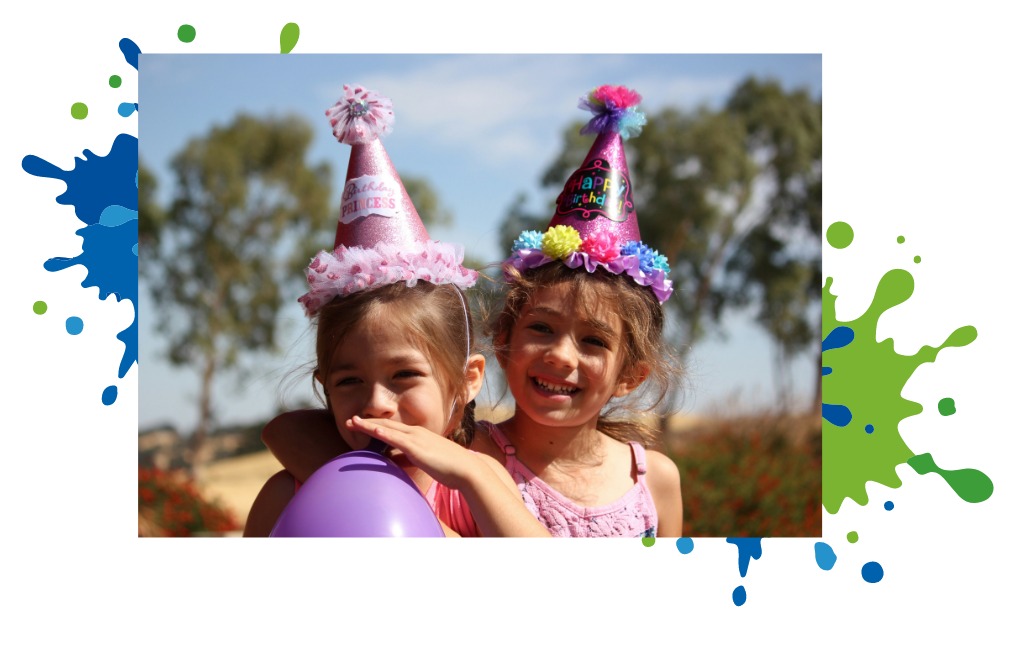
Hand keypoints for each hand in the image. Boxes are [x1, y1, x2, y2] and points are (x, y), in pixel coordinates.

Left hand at [345, 416, 482, 491]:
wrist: (465, 470)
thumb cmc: (448, 467)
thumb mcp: (424, 461)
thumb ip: (409, 458)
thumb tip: (394, 461)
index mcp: (417, 435)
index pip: (391, 428)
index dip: (374, 425)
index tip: (359, 424)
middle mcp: (415, 432)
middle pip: (386, 425)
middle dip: (366, 422)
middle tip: (349, 420)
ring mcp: (416, 438)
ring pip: (388, 429)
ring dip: (368, 425)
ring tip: (352, 422)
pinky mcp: (418, 448)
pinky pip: (397, 439)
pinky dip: (384, 433)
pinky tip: (373, 430)